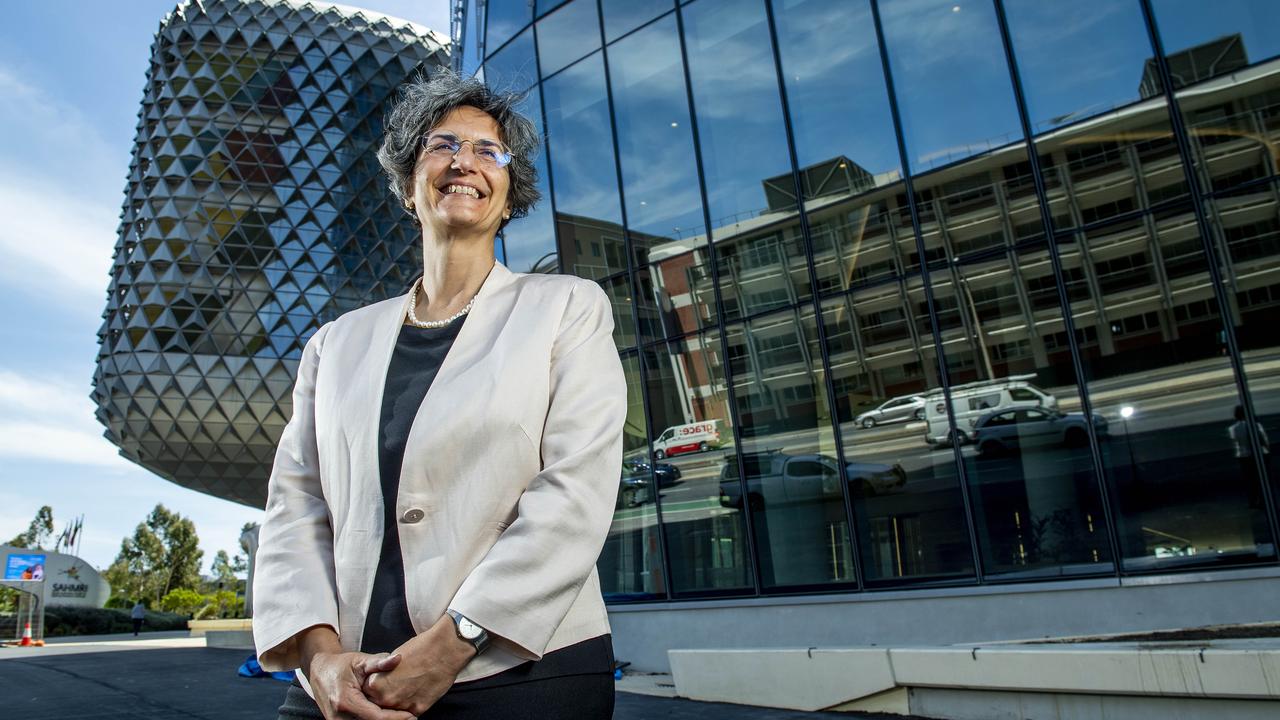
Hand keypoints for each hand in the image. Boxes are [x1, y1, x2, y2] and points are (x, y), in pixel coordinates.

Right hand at [307, 650, 416, 719]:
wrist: (320, 672)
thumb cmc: (341, 665)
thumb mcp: (360, 661)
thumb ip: (379, 662)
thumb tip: (398, 658)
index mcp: (346, 701)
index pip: (376, 716)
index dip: (395, 718)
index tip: (412, 716)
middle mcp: (339, 717)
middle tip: (411, 717)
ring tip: (401, 716)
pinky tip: (387, 716)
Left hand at [361, 615, 476, 714]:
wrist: (444, 650)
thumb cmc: (420, 649)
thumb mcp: (393, 659)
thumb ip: (383, 675)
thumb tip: (382, 682)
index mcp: (376, 684)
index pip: (368, 693)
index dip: (377, 688)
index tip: (384, 683)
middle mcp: (387, 698)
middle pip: (380, 704)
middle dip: (386, 697)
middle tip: (398, 686)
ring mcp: (403, 705)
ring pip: (395, 711)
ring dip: (399, 702)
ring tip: (409, 688)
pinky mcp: (418, 709)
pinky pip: (410, 712)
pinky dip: (412, 705)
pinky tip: (418, 692)